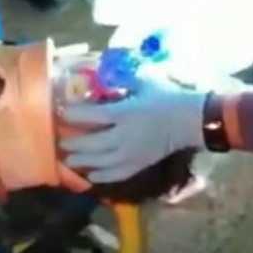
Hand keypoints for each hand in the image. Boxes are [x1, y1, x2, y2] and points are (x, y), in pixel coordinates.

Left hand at [60, 71, 208, 183]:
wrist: (192, 120)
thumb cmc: (168, 97)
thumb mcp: (145, 81)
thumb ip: (122, 79)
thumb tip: (102, 75)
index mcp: (125, 113)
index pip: (92, 116)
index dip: (73, 115)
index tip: (61, 113)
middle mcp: (125, 136)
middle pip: (91, 143)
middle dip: (73, 142)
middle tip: (61, 140)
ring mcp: (132, 154)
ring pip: (100, 162)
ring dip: (82, 161)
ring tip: (69, 160)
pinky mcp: (140, 165)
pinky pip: (116, 175)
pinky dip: (101, 177)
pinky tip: (90, 176)